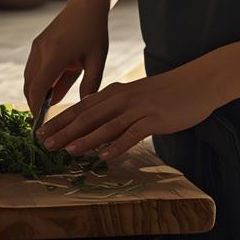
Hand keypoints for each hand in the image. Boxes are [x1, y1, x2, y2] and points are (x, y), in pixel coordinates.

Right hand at [23, 0, 109, 114]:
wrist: (86, 4)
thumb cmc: (95, 31)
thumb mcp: (97, 60)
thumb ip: (90, 85)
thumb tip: (83, 109)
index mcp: (56, 54)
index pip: (38, 87)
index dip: (36, 108)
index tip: (39, 124)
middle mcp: (42, 50)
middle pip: (29, 84)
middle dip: (33, 104)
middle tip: (41, 123)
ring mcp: (38, 46)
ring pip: (29, 77)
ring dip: (34, 93)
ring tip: (44, 111)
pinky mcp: (38, 44)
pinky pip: (33, 68)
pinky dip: (38, 82)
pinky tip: (49, 93)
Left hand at [39, 60, 222, 159]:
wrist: (196, 83)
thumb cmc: (166, 94)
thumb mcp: (136, 98)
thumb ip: (116, 111)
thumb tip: (97, 131)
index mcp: (115, 92)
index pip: (81, 107)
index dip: (61, 120)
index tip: (43, 132)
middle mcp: (122, 98)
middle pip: (87, 116)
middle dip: (64, 130)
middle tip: (45, 144)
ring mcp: (138, 108)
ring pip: (106, 125)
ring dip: (86, 139)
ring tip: (68, 151)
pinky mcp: (154, 118)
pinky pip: (132, 134)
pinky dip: (117, 145)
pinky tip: (105, 156)